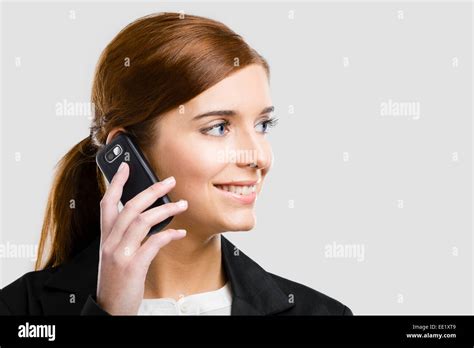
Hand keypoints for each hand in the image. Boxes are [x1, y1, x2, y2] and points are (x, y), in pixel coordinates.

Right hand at [96, 162, 187, 314]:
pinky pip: (153, 243)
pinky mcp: (133, 266)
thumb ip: (125, 235)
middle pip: (130, 207)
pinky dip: (169, 235)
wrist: (109, 308)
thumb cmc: (116, 279)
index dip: (116, 182)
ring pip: (143, 221)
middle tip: (170, 181)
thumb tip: (148, 216)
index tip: (127, 167)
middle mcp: (110, 242)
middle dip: (152, 190)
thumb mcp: (114, 254)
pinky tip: (179, 232)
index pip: (107, 203)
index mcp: (105, 237)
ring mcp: (120, 254)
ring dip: (166, 210)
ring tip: (182, 205)